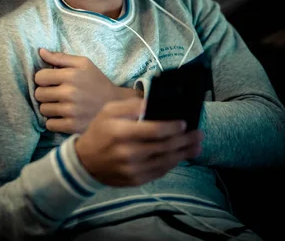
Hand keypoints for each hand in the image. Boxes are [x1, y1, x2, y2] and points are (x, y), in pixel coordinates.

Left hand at [35, 48, 141, 133]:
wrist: (116, 104)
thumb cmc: (96, 81)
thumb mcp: (83, 64)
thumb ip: (61, 57)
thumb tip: (40, 51)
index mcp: (71, 75)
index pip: (39, 77)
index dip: (43, 78)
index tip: (52, 81)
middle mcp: (69, 93)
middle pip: (38, 94)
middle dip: (45, 93)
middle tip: (56, 93)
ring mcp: (70, 112)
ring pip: (43, 110)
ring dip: (49, 107)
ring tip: (61, 104)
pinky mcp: (72, 126)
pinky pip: (49, 125)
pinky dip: (54, 121)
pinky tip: (64, 116)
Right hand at [75, 97, 203, 186]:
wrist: (85, 161)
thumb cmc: (100, 131)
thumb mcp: (109, 111)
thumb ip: (131, 105)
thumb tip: (153, 104)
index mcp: (121, 132)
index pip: (154, 130)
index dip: (172, 127)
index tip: (184, 123)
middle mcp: (128, 152)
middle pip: (164, 146)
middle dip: (185, 140)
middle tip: (199, 133)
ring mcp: (132, 169)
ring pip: (165, 161)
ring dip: (184, 153)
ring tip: (196, 146)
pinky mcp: (135, 180)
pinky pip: (159, 172)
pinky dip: (172, 164)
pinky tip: (180, 156)